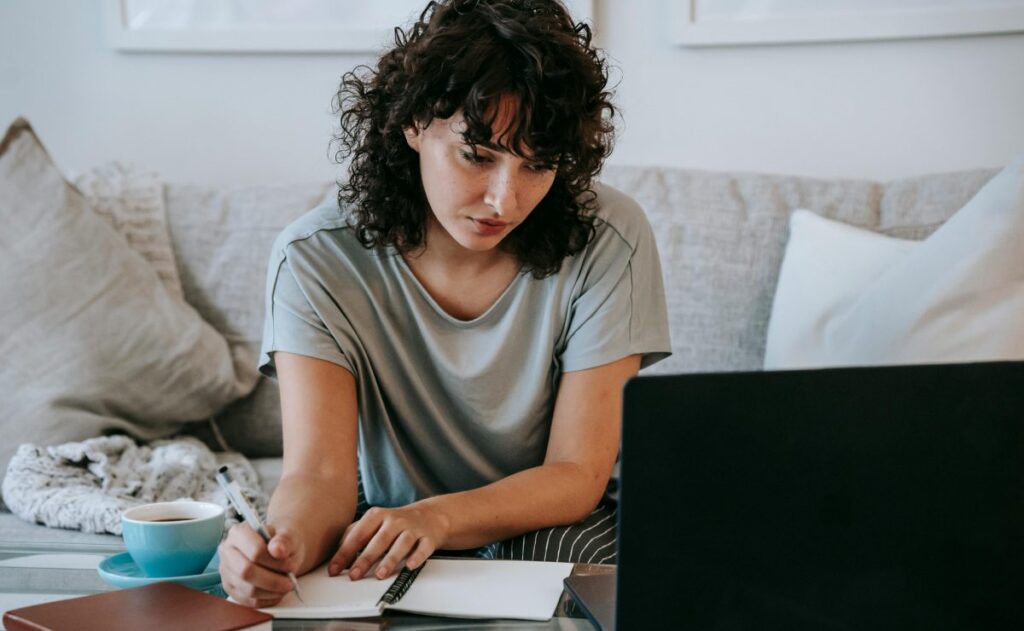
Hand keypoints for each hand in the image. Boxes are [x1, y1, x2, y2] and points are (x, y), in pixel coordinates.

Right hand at [219, 522, 303, 607]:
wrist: (278, 549)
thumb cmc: (281, 541)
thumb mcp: (288, 535)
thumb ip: (284, 539)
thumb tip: (277, 549)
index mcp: (238, 533)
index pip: (255, 552)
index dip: (275, 562)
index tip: (290, 565)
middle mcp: (227, 551)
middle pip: (246, 572)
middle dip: (273, 580)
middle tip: (290, 582)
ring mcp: (226, 571)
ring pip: (248, 589)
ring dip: (271, 591)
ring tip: (286, 586)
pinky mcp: (231, 588)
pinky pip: (248, 601)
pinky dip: (267, 600)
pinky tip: (277, 592)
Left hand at [328, 503, 448, 580]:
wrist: (427, 516)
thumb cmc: (394, 524)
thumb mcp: (372, 523)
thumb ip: (353, 536)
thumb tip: (336, 557)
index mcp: (377, 516)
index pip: (358, 534)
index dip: (345, 553)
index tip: (335, 569)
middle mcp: (394, 521)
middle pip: (379, 540)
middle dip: (365, 558)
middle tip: (354, 575)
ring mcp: (412, 529)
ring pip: (402, 543)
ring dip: (390, 559)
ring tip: (380, 574)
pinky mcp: (427, 538)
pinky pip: (423, 548)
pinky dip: (417, 557)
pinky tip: (410, 566)